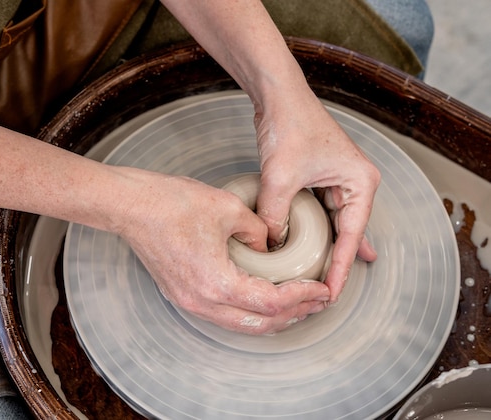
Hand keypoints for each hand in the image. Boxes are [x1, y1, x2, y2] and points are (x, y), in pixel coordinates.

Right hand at [115, 169, 330, 333]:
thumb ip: (257, 230)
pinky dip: (249, 312)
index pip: (273, 303)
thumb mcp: (228, 208)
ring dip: (272, 317)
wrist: (129, 207)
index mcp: (217, 283)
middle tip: (317, 302)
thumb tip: (269, 244)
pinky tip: (262, 299)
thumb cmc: (170, 204)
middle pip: (260, 324)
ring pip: (241, 325)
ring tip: (297, 304)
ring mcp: (190, 302)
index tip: (322, 289)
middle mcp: (202, 302)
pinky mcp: (183, 294)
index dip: (303, 297)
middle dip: (294, 314)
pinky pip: (223, 315)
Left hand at [254, 91, 379, 302]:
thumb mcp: (280, 179)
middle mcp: (356, 182)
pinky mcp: (320, 175)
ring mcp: (338, 178)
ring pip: (333, 223)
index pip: (351, 236)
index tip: (332, 293)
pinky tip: (315, 247)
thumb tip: (269, 246)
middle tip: (324, 292)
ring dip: (327, 248)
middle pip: (347, 232)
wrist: (278, 95)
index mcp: (360, 183)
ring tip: (325, 278)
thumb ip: (274, 217)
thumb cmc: (289, 126)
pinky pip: (320, 211)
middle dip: (336, 261)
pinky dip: (315, 230)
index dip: (341, 268)